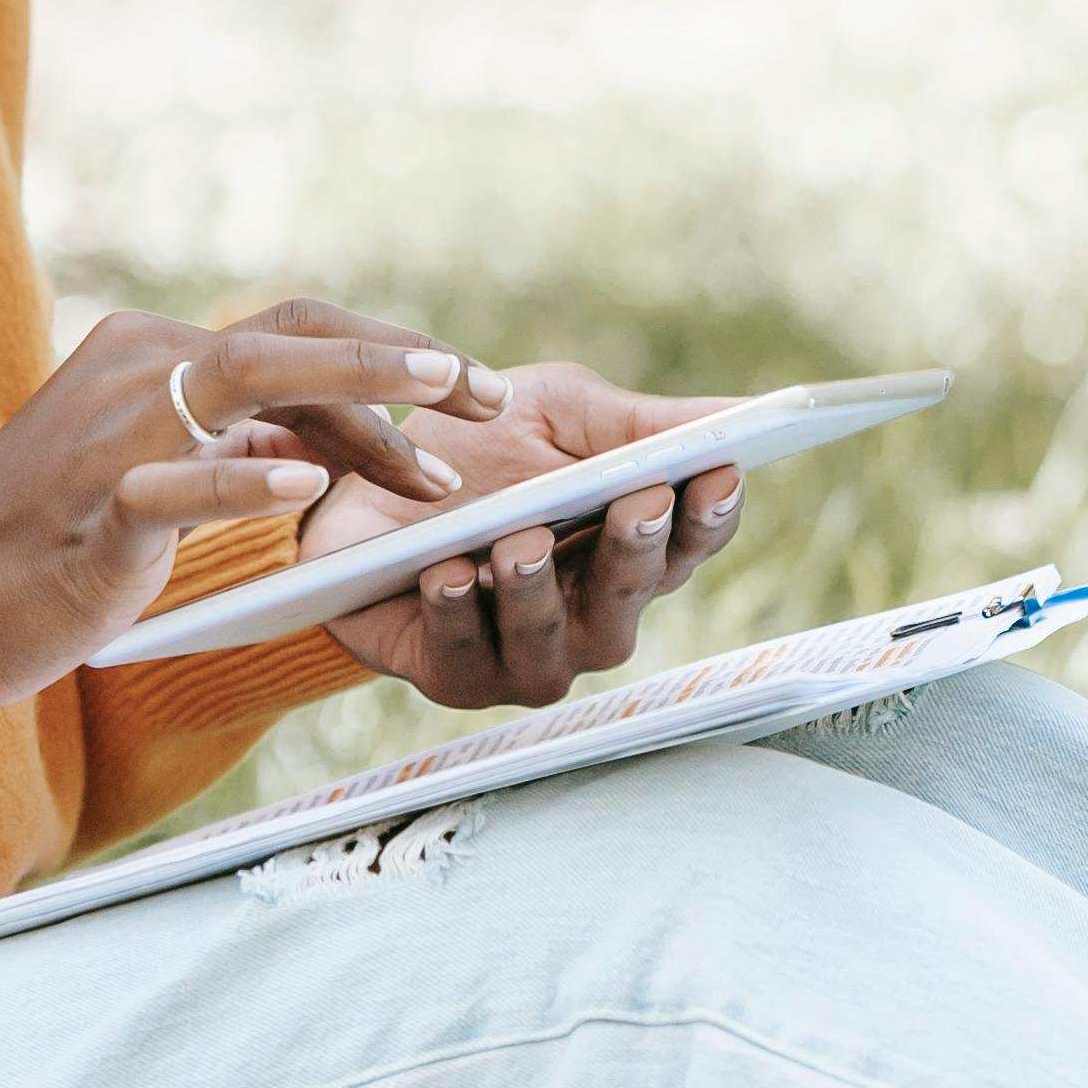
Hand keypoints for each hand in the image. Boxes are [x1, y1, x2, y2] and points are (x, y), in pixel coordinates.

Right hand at [0, 300, 507, 709]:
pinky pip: (178, 481)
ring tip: (434, 423)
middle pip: (289, 334)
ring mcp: (111, 430)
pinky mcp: (92, 505)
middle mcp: (136, 366)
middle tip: (486, 395)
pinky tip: (309, 488)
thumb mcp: (154, 470)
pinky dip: (246, 478)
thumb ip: (231, 440)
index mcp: (152, 352)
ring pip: (247, 379)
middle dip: (398, 361)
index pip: (293, 332)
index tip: (469, 390)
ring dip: (354, 397)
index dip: (388, 356)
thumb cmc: (50, 542)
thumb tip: (325, 439)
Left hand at [292, 361, 743, 714]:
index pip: (690, 539)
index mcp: (626, 542)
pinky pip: (465, 660)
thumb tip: (729, 418)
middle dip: (636, 551)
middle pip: (633, 597)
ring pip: (553, 642)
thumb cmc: (470, 450)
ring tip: (520, 542)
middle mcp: (590, 612)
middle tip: (635, 502)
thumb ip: (633, 424)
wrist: (357, 482)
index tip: (717, 472)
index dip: (710, 512)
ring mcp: (526, 653)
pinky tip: (446, 575)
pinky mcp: (454, 675)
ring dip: (539, 589)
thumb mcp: (553, 413)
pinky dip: (457, 616)